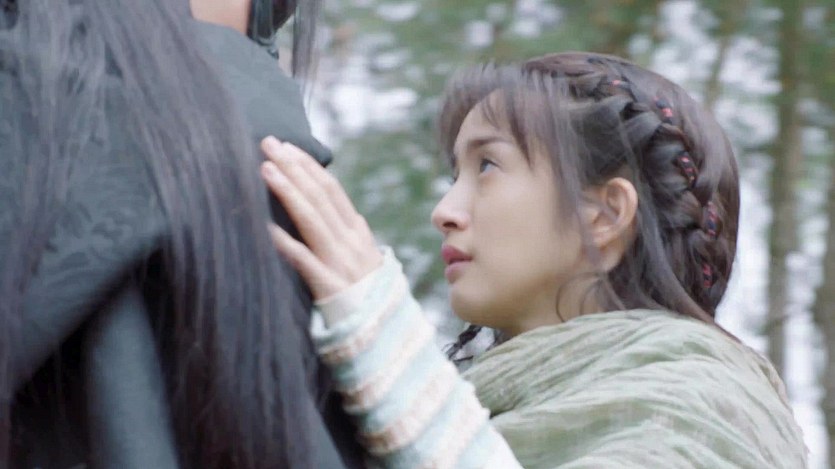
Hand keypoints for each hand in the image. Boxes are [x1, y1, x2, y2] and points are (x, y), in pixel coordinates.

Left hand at [260, 136, 382, 300]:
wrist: (386, 337)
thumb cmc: (370, 300)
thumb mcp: (368, 262)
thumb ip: (354, 238)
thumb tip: (347, 215)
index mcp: (357, 234)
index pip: (332, 190)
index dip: (308, 166)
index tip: (287, 146)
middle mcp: (351, 243)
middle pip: (319, 197)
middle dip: (293, 167)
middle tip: (268, 143)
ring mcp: (341, 264)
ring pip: (312, 220)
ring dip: (288, 191)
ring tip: (266, 169)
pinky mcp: (330, 288)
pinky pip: (304, 261)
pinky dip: (285, 242)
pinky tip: (265, 227)